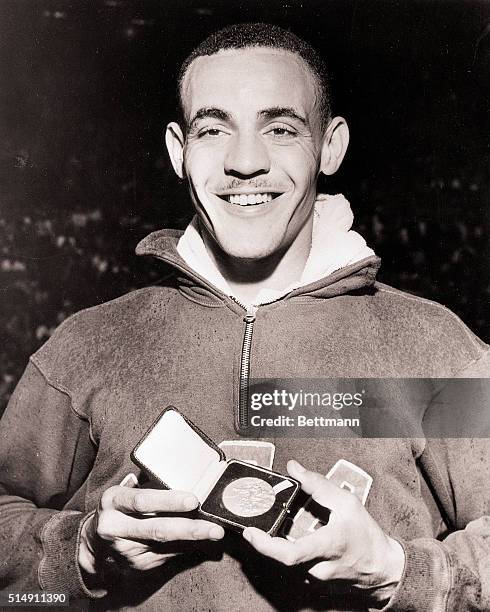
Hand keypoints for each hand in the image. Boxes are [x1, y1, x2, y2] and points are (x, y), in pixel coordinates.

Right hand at [78, 482, 223, 586]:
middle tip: (213, 526)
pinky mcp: (136, 565)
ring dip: (193, 539)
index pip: (143, 501)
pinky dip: (186, 548)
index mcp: (114, 500)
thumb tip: (190, 490)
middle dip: (189, 528)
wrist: (94, 540)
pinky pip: (167, 555)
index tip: (193, 501)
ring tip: (214, 533)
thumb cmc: (120, 507)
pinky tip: (201, 542)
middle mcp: (115, 526)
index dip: (169, 501)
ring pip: (164, 545)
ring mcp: (125, 550)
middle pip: (156, 529)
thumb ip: (153, 490)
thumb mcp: (128, 492)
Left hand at [243, 460, 404, 603]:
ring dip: (277, 546)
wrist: (382, 569)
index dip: (265, 545)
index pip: (290, 554)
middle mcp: (318, 567)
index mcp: (327, 545)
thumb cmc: (366, 535)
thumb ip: (318, 485)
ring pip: (287, 563)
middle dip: (265, 541)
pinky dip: (287, 552)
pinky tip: (290, 538)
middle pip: (281, 557)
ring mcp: (315, 579)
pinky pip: (294, 567)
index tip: (250, 533)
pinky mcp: (314, 583)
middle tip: (255, 526)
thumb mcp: (347, 503)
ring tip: (275, 528)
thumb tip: (294, 468)